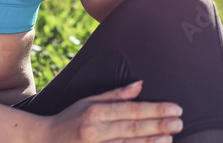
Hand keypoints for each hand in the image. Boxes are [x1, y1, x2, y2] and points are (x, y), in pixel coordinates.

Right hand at [38, 81, 183, 142]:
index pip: (131, 110)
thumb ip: (116, 95)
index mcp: (94, 112)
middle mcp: (95, 132)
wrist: (43, 142)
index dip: (154, 109)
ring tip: (171, 137)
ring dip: (152, 142)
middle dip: (159, 125)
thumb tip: (140, 85)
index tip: (174, 108)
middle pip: (133, 128)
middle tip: (179, 122)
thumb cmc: (69, 119)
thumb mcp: (88, 101)